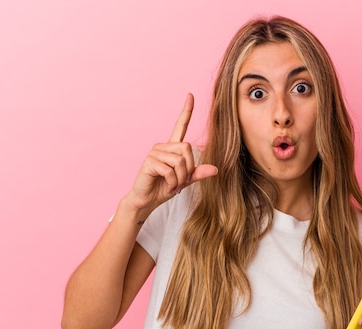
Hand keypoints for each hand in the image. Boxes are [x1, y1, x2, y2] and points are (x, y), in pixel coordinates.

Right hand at [125, 93, 217, 214]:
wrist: (146, 200)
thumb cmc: (163, 188)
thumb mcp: (184, 181)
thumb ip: (197, 174)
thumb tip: (215, 169)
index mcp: (172, 148)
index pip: (180, 125)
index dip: (186, 111)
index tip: (190, 95)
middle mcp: (163, 146)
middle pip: (187, 148)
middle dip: (189, 169)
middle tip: (182, 182)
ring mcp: (155, 153)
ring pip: (180, 161)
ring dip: (181, 178)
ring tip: (174, 186)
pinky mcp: (150, 162)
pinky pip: (170, 170)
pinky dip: (173, 182)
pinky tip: (168, 187)